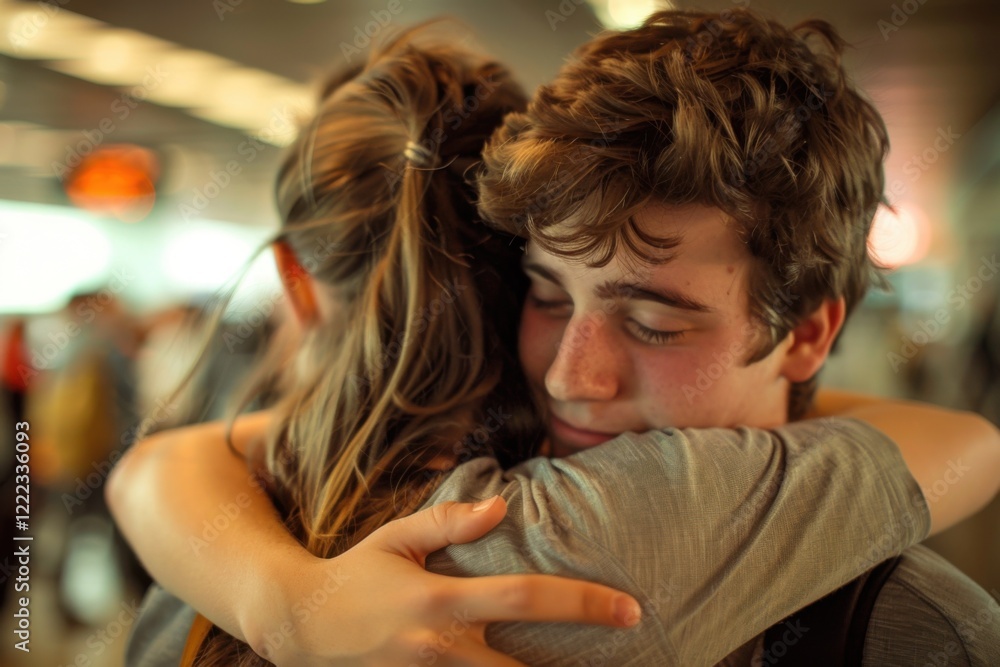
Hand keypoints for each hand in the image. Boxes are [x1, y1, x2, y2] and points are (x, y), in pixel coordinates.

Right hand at [248, 496, 641, 665]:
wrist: (299, 626)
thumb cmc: (356, 574)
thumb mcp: (396, 538)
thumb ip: (448, 520)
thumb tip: (501, 506)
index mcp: (439, 600)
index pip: (523, 599)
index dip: (580, 603)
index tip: (628, 608)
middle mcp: (438, 649)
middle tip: (622, 660)